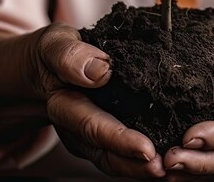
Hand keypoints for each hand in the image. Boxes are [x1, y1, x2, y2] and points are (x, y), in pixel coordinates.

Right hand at [0, 22, 164, 177]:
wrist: (42, 69)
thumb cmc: (51, 54)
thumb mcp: (54, 44)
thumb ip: (69, 55)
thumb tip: (98, 71)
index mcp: (63, 105)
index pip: (92, 126)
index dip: (119, 139)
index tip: (146, 148)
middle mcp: (75, 129)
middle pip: (106, 153)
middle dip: (135, 164)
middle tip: (164, 168)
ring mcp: (89, 137)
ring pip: (115, 160)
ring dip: (141, 168)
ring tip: (171, 169)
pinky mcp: (104, 136)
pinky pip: (121, 154)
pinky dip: (142, 159)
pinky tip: (168, 156)